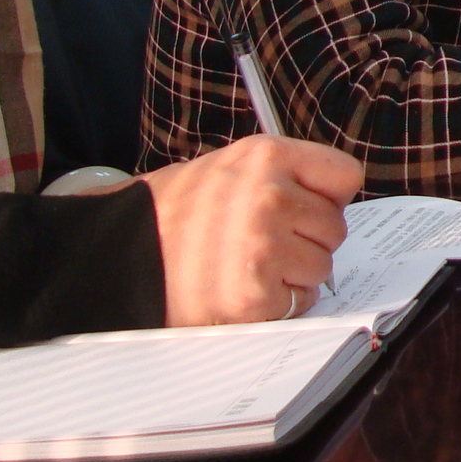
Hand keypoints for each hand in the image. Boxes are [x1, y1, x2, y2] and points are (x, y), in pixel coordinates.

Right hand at [143, 136, 361, 327]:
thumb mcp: (228, 167)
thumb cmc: (172, 213)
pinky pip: (299, 302)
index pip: (345, 175)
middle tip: (263, 242)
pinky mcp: (253, 295)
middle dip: (307, 240)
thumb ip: (283, 176)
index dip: (328, 196)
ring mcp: (263, 247)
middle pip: (336, 227)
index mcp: (267, 157)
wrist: (115, 255)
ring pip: (322, 268)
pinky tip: (243, 289)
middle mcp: (270, 197)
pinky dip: (278, 304)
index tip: (307, 207)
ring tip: (249, 265)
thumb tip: (333, 200)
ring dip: (294, 274)